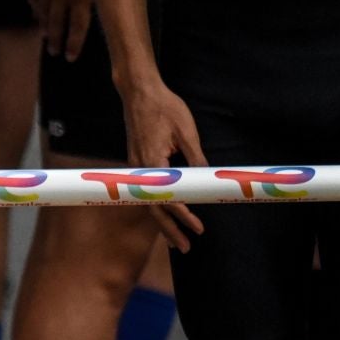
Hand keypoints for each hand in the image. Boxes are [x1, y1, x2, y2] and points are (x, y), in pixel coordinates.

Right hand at [28, 0, 91, 59]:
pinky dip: (34, 8)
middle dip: (56, 41)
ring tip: (47, 37)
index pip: (77, 28)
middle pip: (56, 25)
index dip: (73, 45)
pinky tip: (36, 14)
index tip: (71, 57)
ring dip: (44, 27)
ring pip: (42, 13)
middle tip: (55, 52)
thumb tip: (105, 9)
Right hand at [122, 78, 207, 251]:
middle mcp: (140, 170)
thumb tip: (205, 179)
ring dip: (163, 222)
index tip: (197, 228)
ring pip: (148, 202)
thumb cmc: (163, 106)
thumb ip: (195, 157)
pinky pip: (146, 192)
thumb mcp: (186, 131)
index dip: (183, 216)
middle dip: (170, 230)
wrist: (139, 91)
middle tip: (186, 248)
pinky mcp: (136, 163)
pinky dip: (157, 206)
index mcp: (152, 163)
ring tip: (175, 241)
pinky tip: (166, 213)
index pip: (168, 199)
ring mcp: (135, 168)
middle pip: (154, 209)